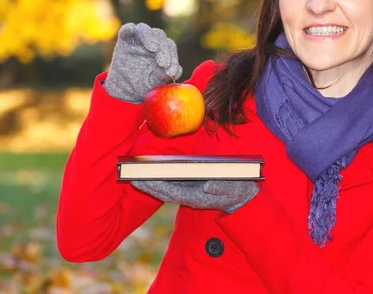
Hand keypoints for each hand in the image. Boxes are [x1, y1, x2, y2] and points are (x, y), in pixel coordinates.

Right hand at [103, 23, 181, 102]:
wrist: (126, 91)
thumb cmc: (144, 84)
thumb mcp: (155, 82)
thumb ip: (164, 75)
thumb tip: (176, 70)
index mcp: (161, 49)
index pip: (169, 45)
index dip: (173, 57)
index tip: (172, 72)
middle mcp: (150, 42)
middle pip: (159, 35)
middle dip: (164, 49)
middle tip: (164, 64)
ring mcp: (136, 41)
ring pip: (144, 29)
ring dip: (150, 37)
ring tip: (154, 49)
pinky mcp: (123, 42)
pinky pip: (125, 31)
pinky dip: (128, 29)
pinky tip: (131, 29)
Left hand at [131, 180, 259, 212]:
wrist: (243, 199)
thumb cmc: (239, 190)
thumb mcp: (236, 188)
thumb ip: (223, 187)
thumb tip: (208, 186)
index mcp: (199, 197)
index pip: (172, 193)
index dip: (156, 187)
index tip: (142, 180)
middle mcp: (191, 197)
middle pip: (164, 192)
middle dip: (148, 185)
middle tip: (130, 176)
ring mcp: (189, 193)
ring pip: (165, 189)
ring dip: (151, 183)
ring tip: (136, 173)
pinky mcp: (190, 189)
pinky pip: (171, 186)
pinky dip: (159, 181)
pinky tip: (151, 173)